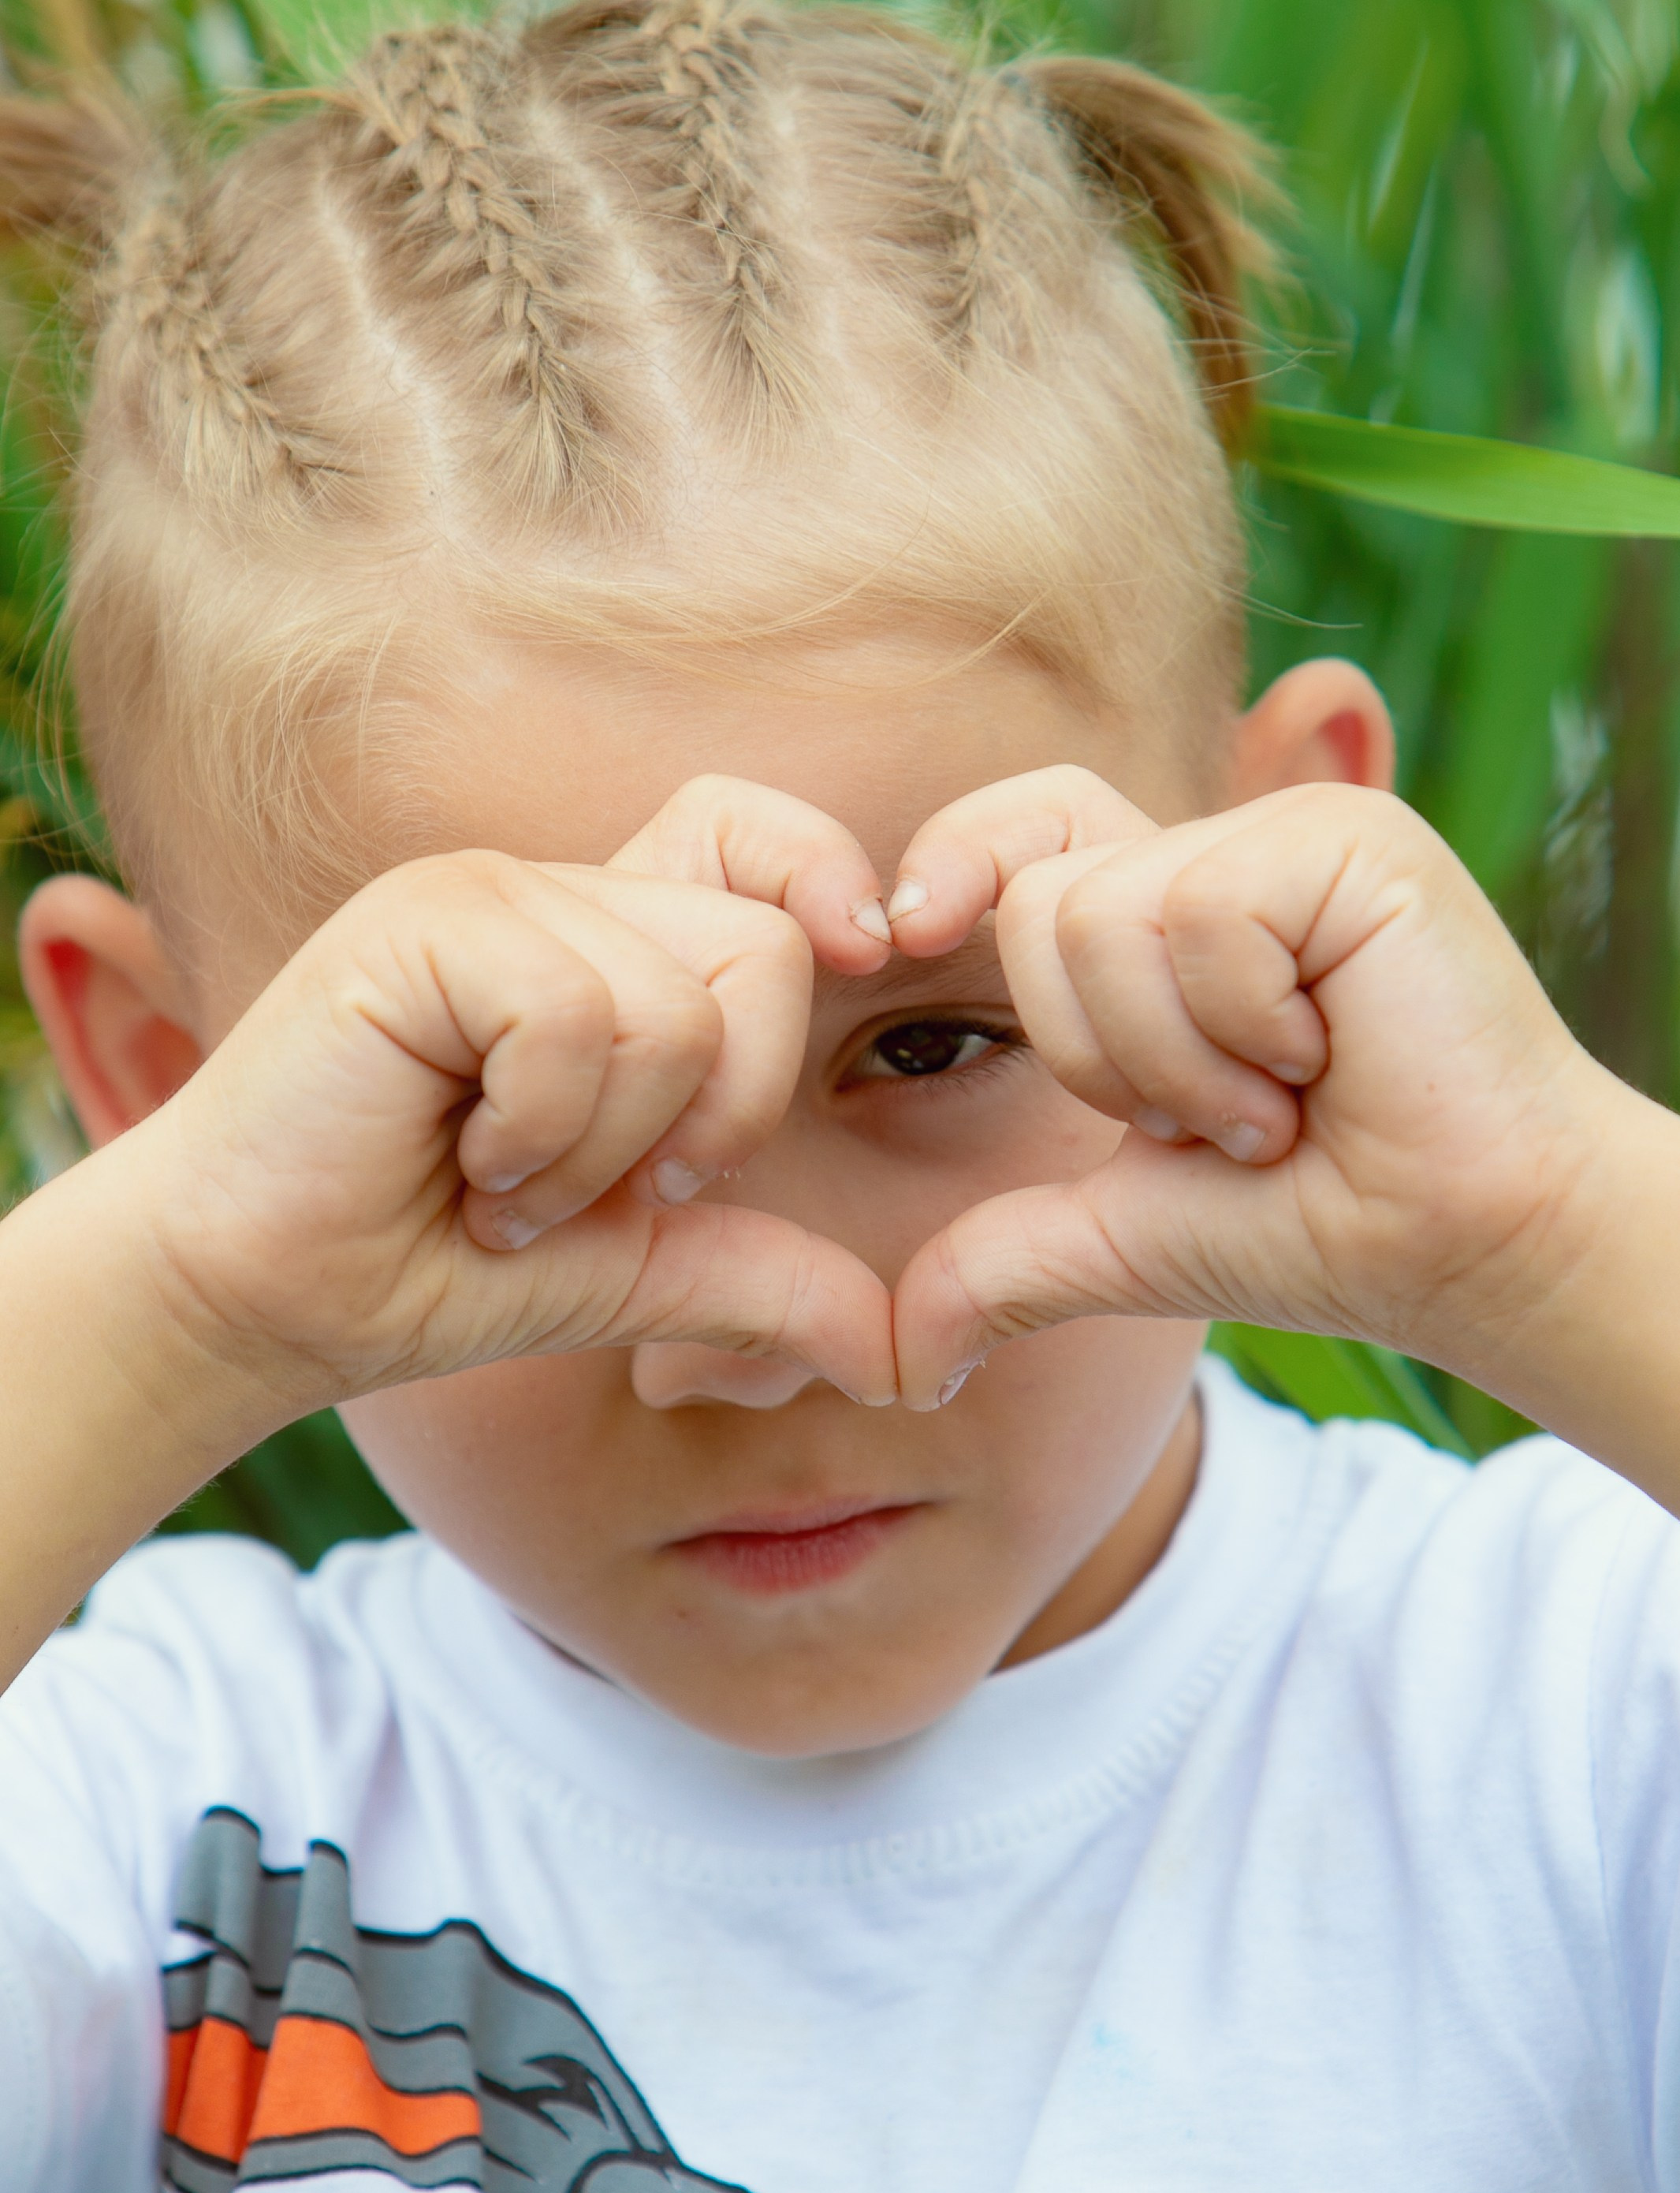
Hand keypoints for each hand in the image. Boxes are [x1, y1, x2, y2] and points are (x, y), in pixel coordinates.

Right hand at [136, 842, 898, 1414]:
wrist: (257, 1302)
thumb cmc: (428, 1269)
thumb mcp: (634, 1275)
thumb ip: (764, 1276)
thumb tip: (909, 1355)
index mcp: (614, 942)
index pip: (761, 836)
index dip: (830, 881)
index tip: (866, 956)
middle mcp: (559, 895)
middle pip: (762, 947)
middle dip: (716, 1114)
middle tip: (597, 1187)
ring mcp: (487, 896)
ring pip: (675, 1006)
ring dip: (600, 1152)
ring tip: (500, 1184)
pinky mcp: (421, 923)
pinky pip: (575, 1018)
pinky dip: (537, 1134)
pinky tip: (458, 1163)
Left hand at [884, 769, 1609, 1407]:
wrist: (1465, 1249)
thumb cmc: (1317, 1228)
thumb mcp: (1120, 1239)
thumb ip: (999, 1263)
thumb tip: (899, 1368)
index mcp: (1164, 915)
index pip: (1021, 834)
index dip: (950, 862)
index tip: (898, 934)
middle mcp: (1220, 854)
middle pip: (1042, 900)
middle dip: (1108, 1059)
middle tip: (1228, 1114)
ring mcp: (1287, 838)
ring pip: (1110, 913)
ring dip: (1183, 1060)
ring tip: (1286, 1094)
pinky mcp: (1350, 840)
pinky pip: (1206, 916)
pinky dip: (1246, 1031)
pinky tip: (1333, 1059)